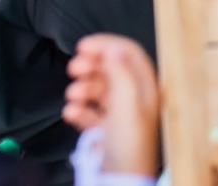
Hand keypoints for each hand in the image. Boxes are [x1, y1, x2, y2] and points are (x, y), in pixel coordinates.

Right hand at [63, 34, 161, 177]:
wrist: (119, 180)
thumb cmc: (128, 145)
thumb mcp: (126, 105)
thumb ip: (121, 74)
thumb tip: (114, 47)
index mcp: (146, 88)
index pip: (128, 54)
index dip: (106, 45)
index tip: (84, 45)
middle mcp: (134, 98)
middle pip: (110, 69)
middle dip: (90, 66)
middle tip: (73, 68)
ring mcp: (119, 114)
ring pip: (98, 89)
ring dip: (82, 88)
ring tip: (72, 96)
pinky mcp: (105, 130)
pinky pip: (90, 111)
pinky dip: (79, 109)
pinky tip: (71, 113)